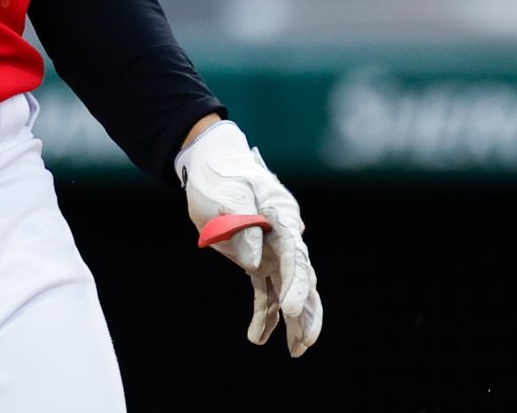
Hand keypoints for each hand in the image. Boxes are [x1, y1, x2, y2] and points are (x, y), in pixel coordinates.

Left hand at [179, 120, 323, 356]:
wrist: (210, 164)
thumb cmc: (221, 175)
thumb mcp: (228, 195)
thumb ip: (242, 226)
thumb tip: (253, 263)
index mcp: (283, 218)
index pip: (295, 257)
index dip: (296, 285)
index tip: (290, 310)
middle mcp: (284, 238)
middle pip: (303, 279)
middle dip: (306, 313)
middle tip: (303, 343)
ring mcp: (271, 252)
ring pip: (288, 291)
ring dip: (292, 321)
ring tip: (294, 351)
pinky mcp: (256, 262)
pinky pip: (264, 292)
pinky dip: (264, 314)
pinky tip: (258, 337)